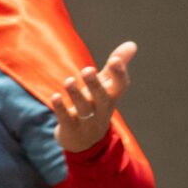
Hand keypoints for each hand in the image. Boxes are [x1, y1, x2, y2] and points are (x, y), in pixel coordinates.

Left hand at [48, 40, 136, 154]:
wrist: (85, 142)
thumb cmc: (96, 106)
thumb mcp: (107, 87)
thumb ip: (117, 66)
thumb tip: (132, 44)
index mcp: (111, 98)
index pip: (120, 87)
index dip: (119, 75)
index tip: (114, 60)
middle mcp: (101, 110)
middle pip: (101, 99)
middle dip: (95, 85)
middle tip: (87, 70)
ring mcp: (86, 122)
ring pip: (83, 109)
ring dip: (76, 95)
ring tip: (68, 81)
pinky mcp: (70, 129)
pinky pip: (66, 120)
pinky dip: (61, 109)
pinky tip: (54, 97)